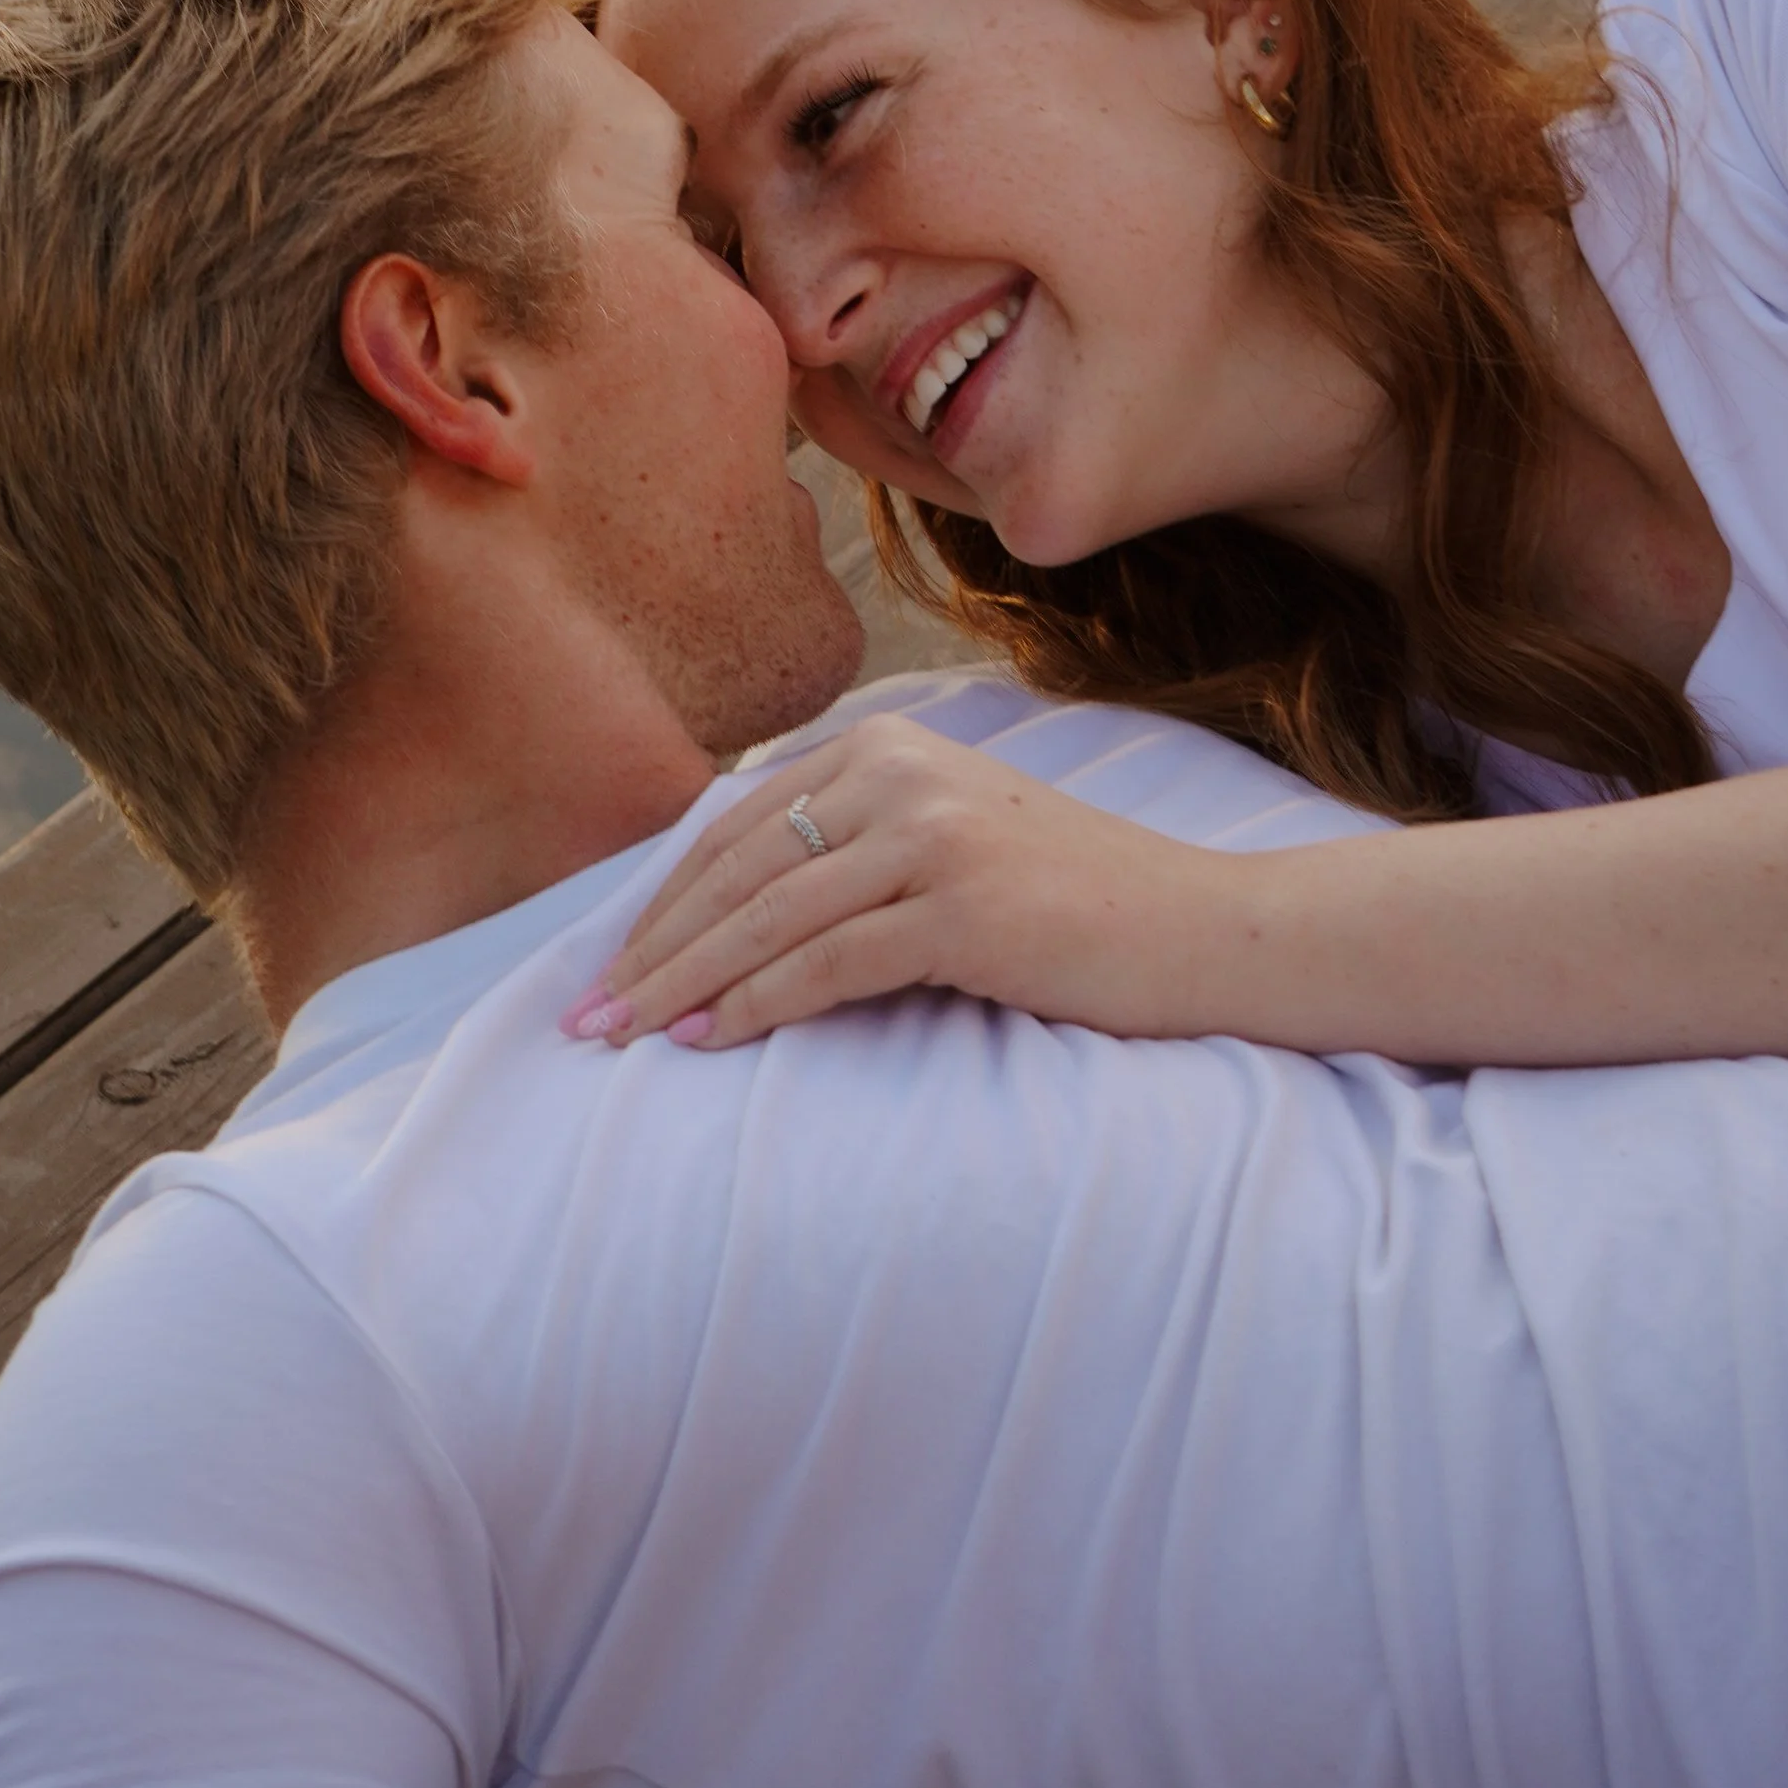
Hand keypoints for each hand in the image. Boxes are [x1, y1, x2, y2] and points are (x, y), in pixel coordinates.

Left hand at [561, 713, 1247, 1051]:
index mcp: (887, 744)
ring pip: (767, 918)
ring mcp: (931, 832)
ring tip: (619, 1041)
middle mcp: (899, 770)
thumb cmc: (1073, 904)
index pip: (739, 823)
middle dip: (652, 949)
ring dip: (681, 986)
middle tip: (583, 1020)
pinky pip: (825, 963)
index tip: (610, 966)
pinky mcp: (960, 904)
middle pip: (739, 869)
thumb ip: (857, 846)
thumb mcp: (952, 842)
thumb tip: (735, 914)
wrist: (1203, 929)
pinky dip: (753, 1006)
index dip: (665, 898)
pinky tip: (704, 1043)